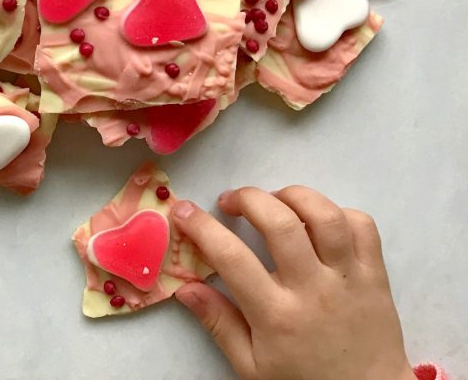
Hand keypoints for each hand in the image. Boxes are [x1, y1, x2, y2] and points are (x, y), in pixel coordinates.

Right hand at [171, 187, 415, 379]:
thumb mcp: (251, 367)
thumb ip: (219, 324)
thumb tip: (184, 287)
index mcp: (276, 315)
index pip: (231, 258)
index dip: (201, 227)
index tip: (183, 211)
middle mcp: (313, 290)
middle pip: (280, 222)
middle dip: (248, 198)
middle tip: (230, 202)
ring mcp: (348, 279)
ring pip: (325, 215)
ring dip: (293, 196)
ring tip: (275, 201)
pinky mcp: (375, 275)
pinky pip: (363, 226)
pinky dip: (339, 212)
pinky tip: (317, 221)